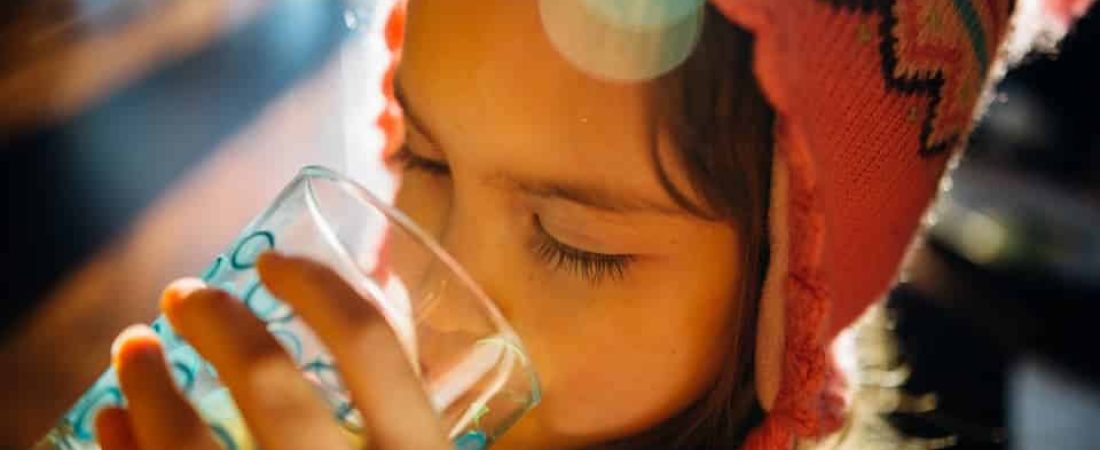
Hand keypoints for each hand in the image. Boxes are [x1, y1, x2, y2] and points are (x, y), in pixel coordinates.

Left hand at [94, 252, 451, 449]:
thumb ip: (409, 405)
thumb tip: (381, 294)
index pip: (372, 344)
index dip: (318, 286)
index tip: (275, 264)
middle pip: (268, 378)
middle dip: (216, 319)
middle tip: (185, 294)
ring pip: (188, 444)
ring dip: (147, 382)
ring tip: (131, 348)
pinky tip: (112, 423)